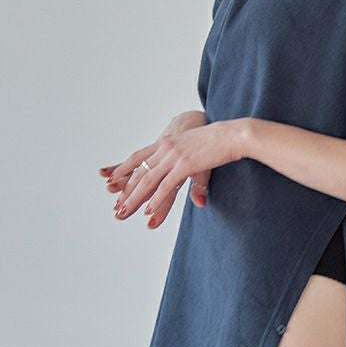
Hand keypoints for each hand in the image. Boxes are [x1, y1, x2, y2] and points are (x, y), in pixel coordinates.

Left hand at [98, 114, 247, 228]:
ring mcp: (174, 157)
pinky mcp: (185, 165)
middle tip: (117, 207)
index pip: (138, 158)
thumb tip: (184, 174)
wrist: (233, 133)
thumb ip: (185, 162)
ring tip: (124, 212)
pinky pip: (165, 186)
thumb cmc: (218, 140)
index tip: (112, 182)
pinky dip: (155, 200)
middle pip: (139, 172)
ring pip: (147, 180)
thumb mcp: (195, 149)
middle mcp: (165, 148)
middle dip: (126, 191)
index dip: (124, 170)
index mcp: (166, 143)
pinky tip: (148, 210)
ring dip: (134, 199)